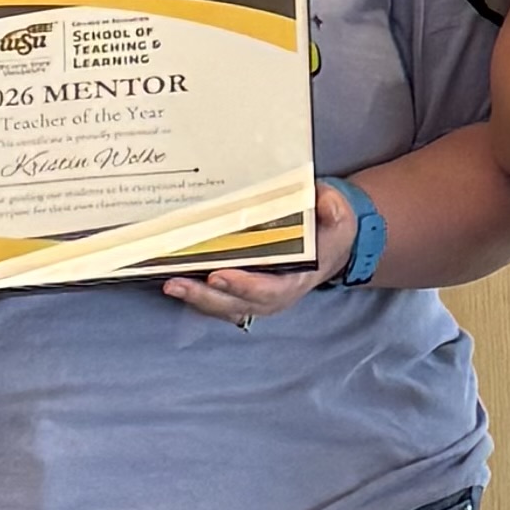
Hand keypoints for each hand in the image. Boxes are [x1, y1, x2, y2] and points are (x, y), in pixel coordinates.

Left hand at [164, 181, 357, 327]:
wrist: (327, 245)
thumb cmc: (329, 231)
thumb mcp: (340, 218)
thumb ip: (334, 210)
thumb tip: (325, 203)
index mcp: (298, 279)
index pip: (269, 289)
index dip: (244, 286)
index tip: (219, 275)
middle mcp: (274, 295)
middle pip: (237, 304)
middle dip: (206, 296)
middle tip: (178, 283)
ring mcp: (255, 296)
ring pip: (223, 305)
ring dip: (195, 298)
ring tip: (169, 284)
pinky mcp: (241, 291)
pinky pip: (217, 299)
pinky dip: (196, 294)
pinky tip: (174, 279)